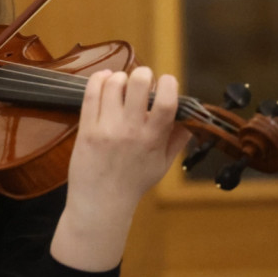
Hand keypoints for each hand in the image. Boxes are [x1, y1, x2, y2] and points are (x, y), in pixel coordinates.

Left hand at [69, 66, 190, 212]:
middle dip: (144, 74)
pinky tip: (105, 79)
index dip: (169, 83)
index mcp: (153, 139)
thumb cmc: (133, 183)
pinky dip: (99, 79)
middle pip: (138, 84)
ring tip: (122, 84)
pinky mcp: (86, 128)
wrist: (101, 202)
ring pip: (113, 84)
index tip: (166, 82)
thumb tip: (191, 117)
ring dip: (120, 77)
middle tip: (143, 79)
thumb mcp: (163, 164)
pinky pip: (91, 94)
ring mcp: (106, 128)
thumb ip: (177, 139)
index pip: (166, 102)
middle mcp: (130, 131)